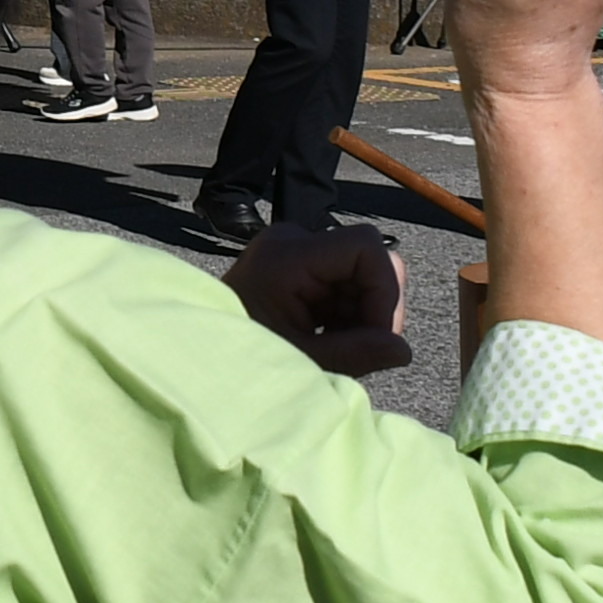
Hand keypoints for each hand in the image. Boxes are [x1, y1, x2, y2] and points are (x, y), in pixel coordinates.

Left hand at [219, 227, 411, 378]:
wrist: (198, 356)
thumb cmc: (238, 358)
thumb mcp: (301, 360)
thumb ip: (354, 353)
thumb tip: (404, 351)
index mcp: (288, 256)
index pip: (364, 246)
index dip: (383, 290)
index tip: (377, 337)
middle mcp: (292, 242)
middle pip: (367, 259)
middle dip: (375, 306)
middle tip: (365, 350)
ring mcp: (294, 252)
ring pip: (360, 274)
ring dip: (362, 315)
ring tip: (340, 350)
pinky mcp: (297, 267)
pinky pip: (342, 283)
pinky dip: (347, 314)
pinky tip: (331, 340)